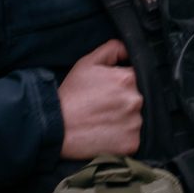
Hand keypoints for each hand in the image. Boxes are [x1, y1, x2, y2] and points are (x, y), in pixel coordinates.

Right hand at [57, 39, 142, 157]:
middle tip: (103, 107)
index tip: (108, 91)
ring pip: (136, 119)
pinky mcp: (132, 143)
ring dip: (124, 119)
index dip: (120, 84)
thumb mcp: (87, 63)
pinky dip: (122, 137)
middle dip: (123, 101)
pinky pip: (133, 138)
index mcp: (127, 78)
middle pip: (137, 98)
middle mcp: (136, 100)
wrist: (56, 127)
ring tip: (103, 121)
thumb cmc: (71, 95)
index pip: (135, 78)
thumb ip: (112, 49)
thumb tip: (128, 49)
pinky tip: (106, 133)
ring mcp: (135, 123)